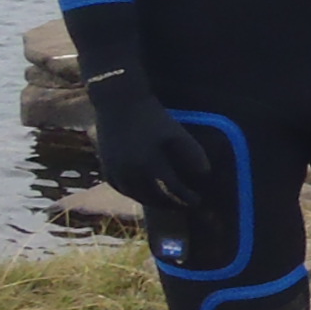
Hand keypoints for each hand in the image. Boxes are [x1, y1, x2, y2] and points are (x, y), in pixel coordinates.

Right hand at [88, 72, 213, 210]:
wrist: (119, 103)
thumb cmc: (152, 117)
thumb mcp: (177, 133)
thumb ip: (193, 154)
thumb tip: (205, 174)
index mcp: (150, 164)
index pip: (173, 189)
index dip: (187, 197)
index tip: (198, 200)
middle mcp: (130, 172)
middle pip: (154, 197)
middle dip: (171, 204)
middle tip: (184, 205)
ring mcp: (115, 170)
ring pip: (135, 195)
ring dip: (153, 202)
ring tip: (166, 203)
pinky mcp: (105, 166)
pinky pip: (120, 188)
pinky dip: (133, 194)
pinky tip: (143, 194)